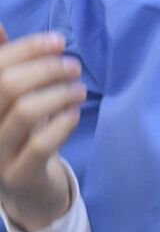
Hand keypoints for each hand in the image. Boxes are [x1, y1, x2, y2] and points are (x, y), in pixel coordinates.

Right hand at [0, 24, 85, 231]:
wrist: (26, 190)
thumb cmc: (21, 134)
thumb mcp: (10, 98)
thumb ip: (3, 64)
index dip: (27, 48)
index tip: (58, 41)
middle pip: (7, 86)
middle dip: (45, 69)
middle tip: (73, 66)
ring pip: (25, 112)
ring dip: (59, 94)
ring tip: (80, 89)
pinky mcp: (18, 175)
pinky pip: (41, 144)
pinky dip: (62, 124)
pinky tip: (75, 114)